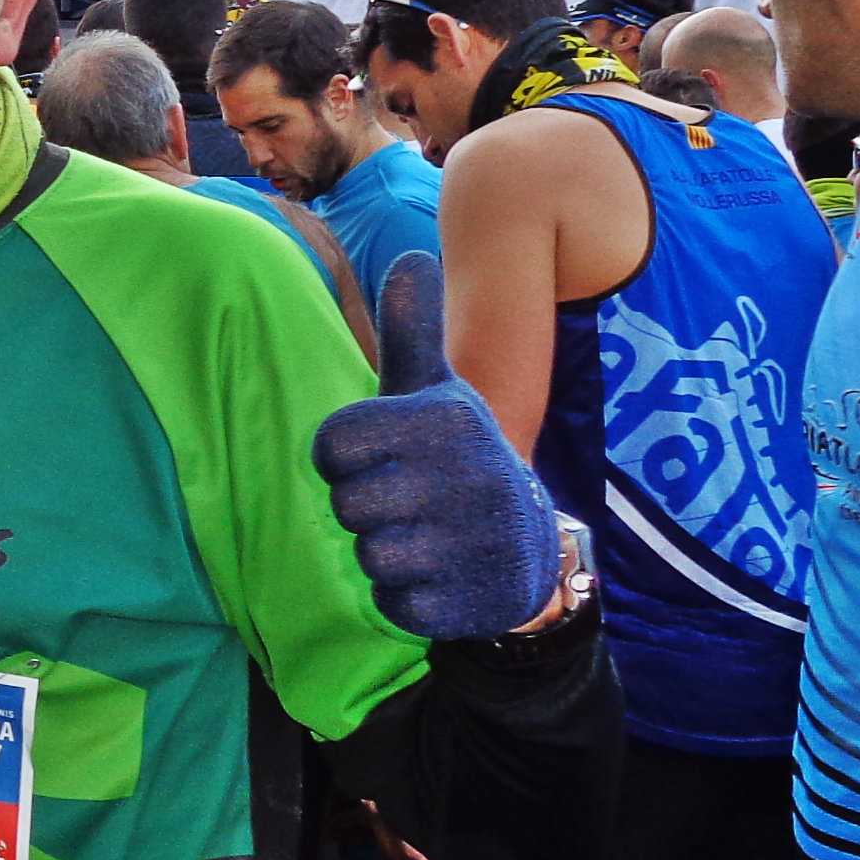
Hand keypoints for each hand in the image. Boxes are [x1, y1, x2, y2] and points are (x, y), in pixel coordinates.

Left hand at [311, 254, 564, 640]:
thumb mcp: (435, 393)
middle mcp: (464, 477)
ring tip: (426, 536)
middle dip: (364, 507)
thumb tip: (414, 253)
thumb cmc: (455, 459)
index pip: (332, 445)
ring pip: (369, 556)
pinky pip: (393, 606)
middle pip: (346, 505)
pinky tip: (439, 576)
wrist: (527, 547)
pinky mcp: (468, 603)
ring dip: (385, 552)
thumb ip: (414, 331)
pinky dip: (405, 598)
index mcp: (444, 421)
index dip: (344, 457)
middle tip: (404, 501)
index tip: (379, 457)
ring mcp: (470, 543)